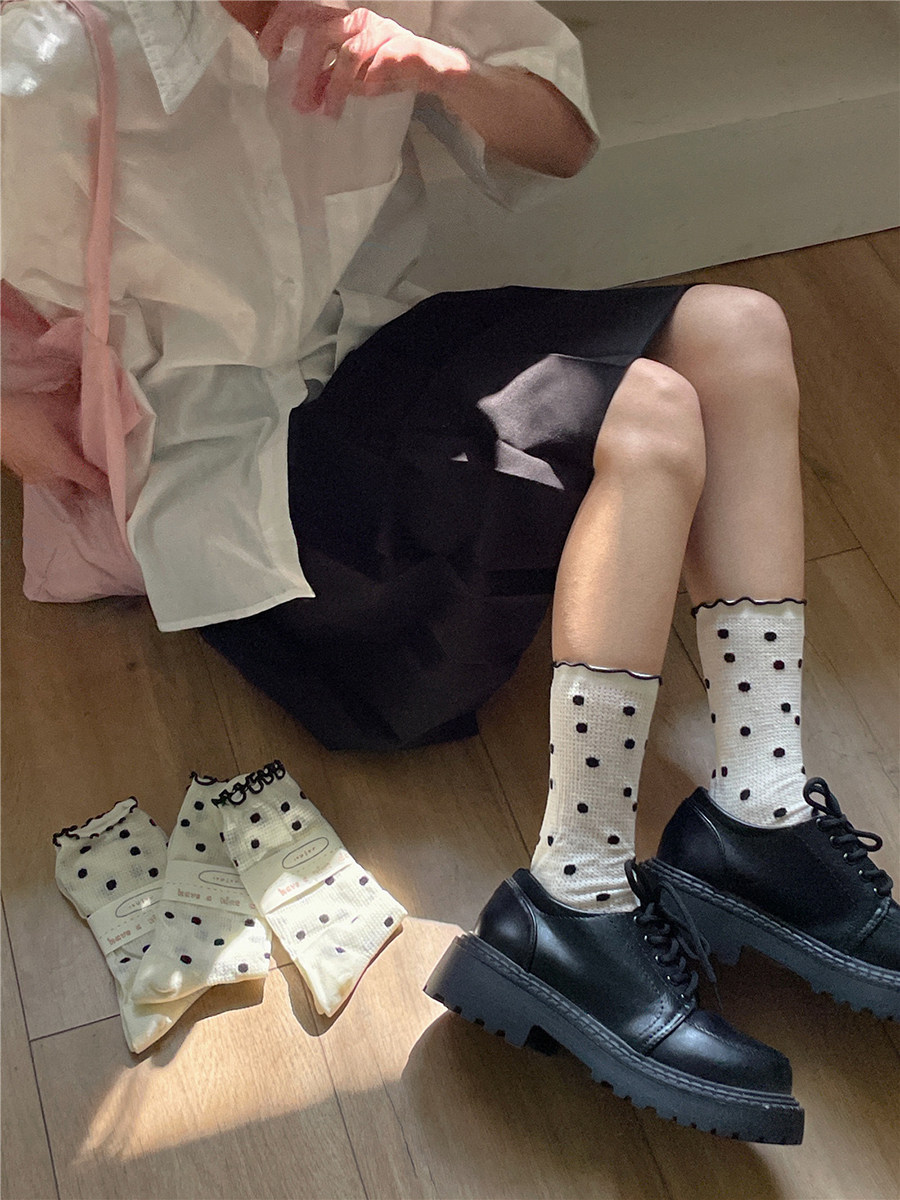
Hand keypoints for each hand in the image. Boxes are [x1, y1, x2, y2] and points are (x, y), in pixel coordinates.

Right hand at [1, 390, 107, 501]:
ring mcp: (35, 478)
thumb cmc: (20, 413)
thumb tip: (97, 390)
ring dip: (72, 488)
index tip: (124, 491)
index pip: (93, 482)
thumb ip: (74, 401)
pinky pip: (46, 481)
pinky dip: (56, 478)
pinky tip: (56, 467)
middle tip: (103, 489)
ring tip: (83, 480)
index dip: (110, 488)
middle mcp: (51, 476)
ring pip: (60, 490)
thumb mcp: (50, 404)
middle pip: (76, 495)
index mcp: (63, 462)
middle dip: (89, 495)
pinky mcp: (23, 474)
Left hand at [257, 2, 467, 118]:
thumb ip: (325, 79)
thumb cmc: (387, 68)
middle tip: (299, 103)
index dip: (280, 28)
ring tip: (329, 113)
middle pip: (320, 33)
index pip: (303, 12)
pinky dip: (368, 84)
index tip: (268, 53)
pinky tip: (365, 96)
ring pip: (349, 54)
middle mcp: (358, 20)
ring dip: (336, 88)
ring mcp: (381, 32)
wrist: (433, 69)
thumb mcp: (350, 76)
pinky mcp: (403, 48)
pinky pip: (379, 66)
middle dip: (306, 69)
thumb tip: (301, 95)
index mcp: (341, 20)